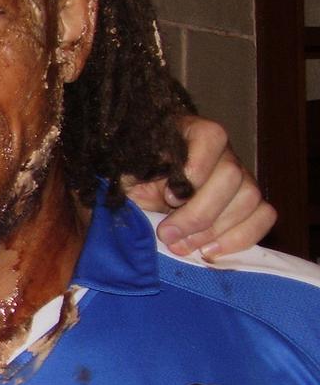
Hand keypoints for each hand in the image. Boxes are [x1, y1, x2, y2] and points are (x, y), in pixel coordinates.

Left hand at [124, 116, 275, 259]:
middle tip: (168, 235)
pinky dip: (240, 238)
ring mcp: (240, 177)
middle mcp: (220, 152)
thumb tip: (152, 191)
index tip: (168, 197)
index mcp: (187, 133)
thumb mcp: (121, 174)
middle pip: (232, 174)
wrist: (137, 198)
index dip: (195, 168)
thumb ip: (132, 176)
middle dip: (199, 213)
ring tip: (183, 247)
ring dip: (216, 230)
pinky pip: (264, 217)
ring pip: (250, 198)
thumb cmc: (128, 181)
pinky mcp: (249, 203)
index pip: (211, 136)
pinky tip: (209, 251)